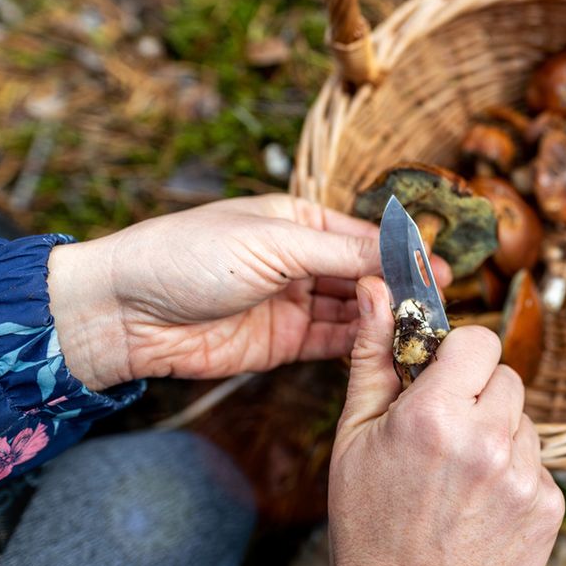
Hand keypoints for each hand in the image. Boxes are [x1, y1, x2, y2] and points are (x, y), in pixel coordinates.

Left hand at [47, 194, 450, 390]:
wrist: (123, 312)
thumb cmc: (188, 257)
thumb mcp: (272, 244)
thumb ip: (340, 254)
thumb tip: (401, 253)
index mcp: (296, 220)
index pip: (363, 236)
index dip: (401, 252)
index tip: (440, 269)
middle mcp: (299, 259)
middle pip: (364, 274)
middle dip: (401, 287)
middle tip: (441, 303)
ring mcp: (292, 302)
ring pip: (354, 311)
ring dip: (386, 317)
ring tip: (423, 326)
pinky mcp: (283, 342)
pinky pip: (334, 342)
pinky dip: (362, 343)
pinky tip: (390, 345)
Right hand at [329, 277, 563, 565]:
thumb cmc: (371, 524)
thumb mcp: (355, 437)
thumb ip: (372, 356)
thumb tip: (376, 290)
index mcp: (434, 416)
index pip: (478, 340)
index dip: (458, 356)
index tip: (442, 375)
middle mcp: (486, 441)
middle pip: (505, 376)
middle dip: (477, 394)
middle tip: (445, 433)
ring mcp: (523, 475)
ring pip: (524, 418)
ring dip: (498, 433)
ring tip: (459, 475)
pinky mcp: (548, 503)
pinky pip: (537, 461)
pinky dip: (514, 472)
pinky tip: (481, 501)